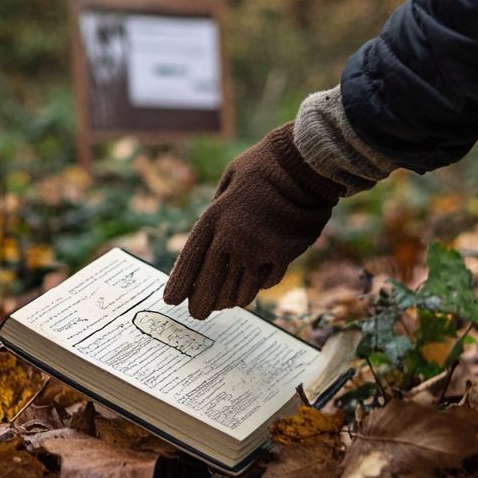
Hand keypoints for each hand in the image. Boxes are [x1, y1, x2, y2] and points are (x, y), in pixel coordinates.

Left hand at [163, 122, 344, 318]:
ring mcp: (258, 249)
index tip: (172, 300)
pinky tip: (254, 286)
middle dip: (203, 302)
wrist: (304, 165)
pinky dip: (259, 285)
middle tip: (198, 313)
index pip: (190, 259)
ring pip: (239, 289)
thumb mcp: (230, 180)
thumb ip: (219, 209)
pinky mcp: (283, 255)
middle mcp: (232, 239)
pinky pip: (266, 281)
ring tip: (225, 303)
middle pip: (212, 283)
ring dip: (230, 299)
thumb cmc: (264, 166)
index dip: (180, 283)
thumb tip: (213, 234)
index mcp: (214, 218)